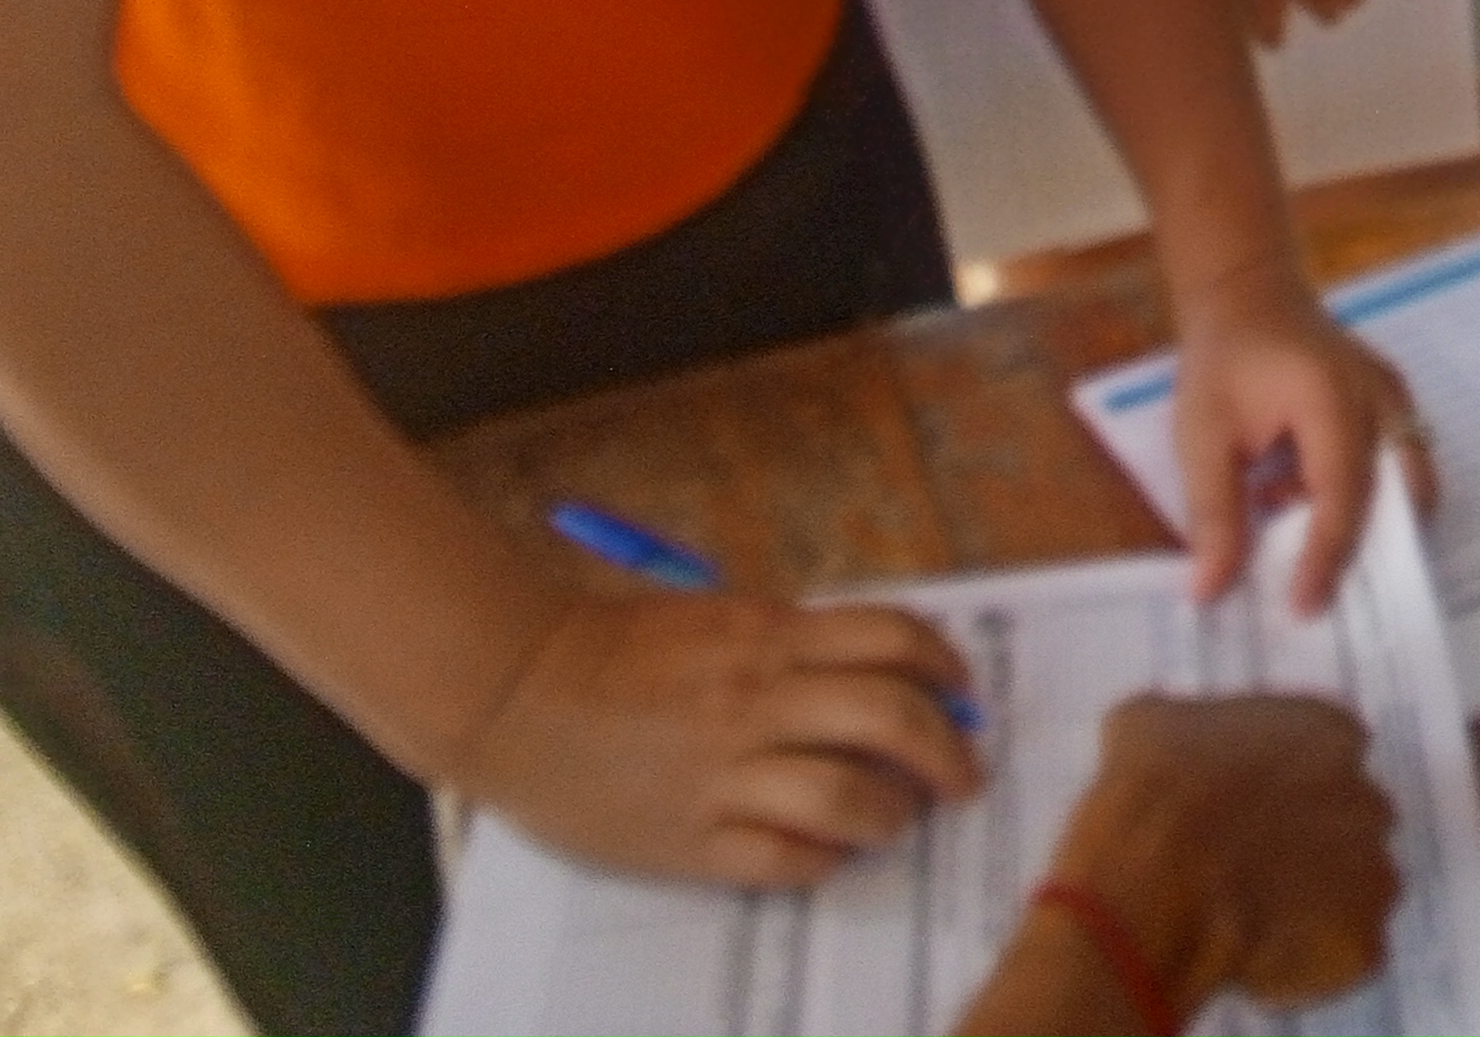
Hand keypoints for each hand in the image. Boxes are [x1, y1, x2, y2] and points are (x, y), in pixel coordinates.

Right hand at [444, 587, 980, 884]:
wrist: (514, 692)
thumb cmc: (615, 650)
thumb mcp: (718, 619)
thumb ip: (792, 642)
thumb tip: (875, 669)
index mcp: (768, 637)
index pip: (893, 639)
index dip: (946, 666)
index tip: (965, 692)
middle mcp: (757, 701)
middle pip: (891, 718)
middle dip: (950, 751)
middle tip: (965, 775)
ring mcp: (724, 773)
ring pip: (849, 797)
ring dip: (895, 813)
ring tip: (900, 820)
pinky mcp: (690, 839)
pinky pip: (784, 860)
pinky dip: (826, 861)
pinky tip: (833, 854)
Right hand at [1044, 695, 1398, 1017]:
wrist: (1157, 883)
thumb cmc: (1153, 797)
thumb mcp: (1145, 726)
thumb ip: (1183, 727)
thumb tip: (1163, 737)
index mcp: (1328, 732)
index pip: (1329, 755)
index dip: (1286, 789)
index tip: (1250, 812)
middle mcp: (1367, 795)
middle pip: (1348, 826)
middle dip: (1307, 848)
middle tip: (1247, 870)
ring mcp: (1374, 871)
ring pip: (1350, 892)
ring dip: (1311, 904)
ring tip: (1245, 918)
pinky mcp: (1364, 941)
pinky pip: (1341, 955)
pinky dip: (1305, 964)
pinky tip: (1251, 959)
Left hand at [1167, 263, 1431, 614]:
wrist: (1249, 294)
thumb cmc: (1223, 362)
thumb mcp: (1202, 437)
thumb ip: (1213, 514)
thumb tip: (1211, 591)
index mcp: (1329, 399)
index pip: (1342, 495)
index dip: (1327, 558)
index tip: (1305, 607)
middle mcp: (1379, 398)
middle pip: (1391, 498)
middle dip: (1361, 554)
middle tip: (1322, 599)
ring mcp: (1396, 398)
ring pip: (1407, 486)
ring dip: (1366, 523)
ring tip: (1306, 542)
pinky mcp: (1396, 404)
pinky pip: (1398, 466)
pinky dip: (1364, 497)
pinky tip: (1303, 496)